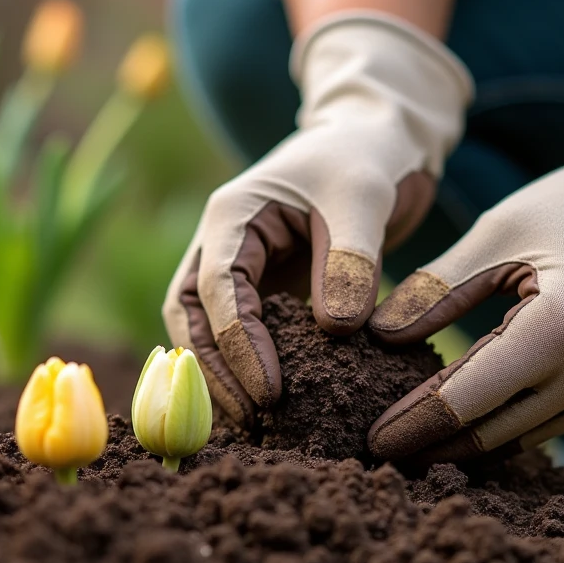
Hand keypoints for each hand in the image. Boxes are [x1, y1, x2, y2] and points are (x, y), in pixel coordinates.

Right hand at [163, 12, 471, 423]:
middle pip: (189, 318)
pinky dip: (244, 369)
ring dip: (221, 376)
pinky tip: (268, 407)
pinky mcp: (259, 288)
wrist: (374, 139)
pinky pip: (237, 334)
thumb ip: (351, 260)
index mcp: (231, 215)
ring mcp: (234, 267)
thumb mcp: (364, 198)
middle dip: (215, 371)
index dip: (238, 343)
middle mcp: (219, 244)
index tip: (271, 390)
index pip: (216, 289)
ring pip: (203, 331)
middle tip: (254, 418)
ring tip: (255, 423)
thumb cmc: (366, 156)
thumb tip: (334, 330)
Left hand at [369, 61, 563, 463]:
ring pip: (515, 437)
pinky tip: (447, 428)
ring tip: (401, 444)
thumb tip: (376, 337)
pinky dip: (492, 428)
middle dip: (428, 444)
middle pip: (490, 430)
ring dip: (458, 444)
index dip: (414, 424)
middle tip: (373, 452)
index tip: (369, 440)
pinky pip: (539, 425)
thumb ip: (434, 290)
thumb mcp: (494, 236)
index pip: (470, 398)